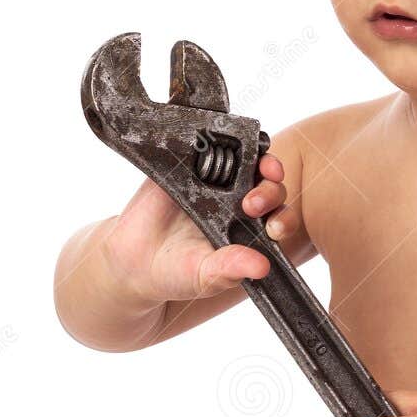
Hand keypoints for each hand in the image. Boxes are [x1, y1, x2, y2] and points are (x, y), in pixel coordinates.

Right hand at [101, 153, 288, 306]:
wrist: (134, 262)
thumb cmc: (178, 272)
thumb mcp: (206, 276)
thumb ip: (232, 269)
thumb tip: (262, 268)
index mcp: (250, 227)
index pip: (278, 215)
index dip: (282, 216)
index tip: (275, 226)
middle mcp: (238, 199)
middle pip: (267, 182)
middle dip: (269, 188)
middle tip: (253, 203)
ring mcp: (214, 179)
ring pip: (244, 157)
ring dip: (251, 155)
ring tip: (246, 164)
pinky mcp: (186, 165)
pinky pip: (202, 146)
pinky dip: (209, 140)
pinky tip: (211, 145)